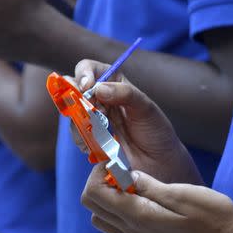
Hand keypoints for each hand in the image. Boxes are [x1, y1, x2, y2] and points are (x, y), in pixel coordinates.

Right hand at [73, 59, 202, 185]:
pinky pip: (77, 134)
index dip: (84, 74)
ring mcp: (94, 119)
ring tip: (100, 130)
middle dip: (77, 98)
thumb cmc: (157, 132)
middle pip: (74, 89)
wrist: (160, 163)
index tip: (87, 87)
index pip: (90, 69)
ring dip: (81, 120)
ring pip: (73, 112)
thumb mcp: (146, 108)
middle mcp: (101, 99)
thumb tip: (98, 89)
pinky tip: (96, 144)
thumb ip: (125, 94)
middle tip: (91, 111)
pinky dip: (82, 138)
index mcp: (115, 83)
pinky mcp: (91, 138)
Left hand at [82, 168, 232, 232]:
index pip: (94, 194)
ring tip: (131, 188)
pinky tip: (140, 204)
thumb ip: (149, 185)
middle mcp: (133, 232)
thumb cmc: (211, 215)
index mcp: (138, 216)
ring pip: (102, 221)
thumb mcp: (180, 192)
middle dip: (99, 185)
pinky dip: (118, 215)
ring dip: (108, 201)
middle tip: (121, 172)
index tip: (116, 163)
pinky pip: (117, 232)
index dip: (98, 174)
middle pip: (93, 208)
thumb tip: (126, 175)